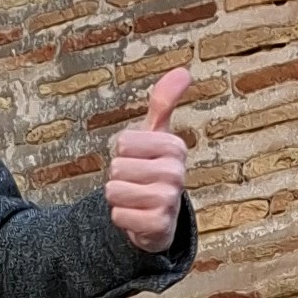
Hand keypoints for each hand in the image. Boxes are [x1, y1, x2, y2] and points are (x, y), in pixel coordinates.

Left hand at [104, 64, 190, 248]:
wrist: (159, 217)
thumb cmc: (152, 168)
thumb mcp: (156, 134)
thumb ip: (164, 102)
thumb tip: (184, 71)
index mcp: (174, 147)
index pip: (123, 142)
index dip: (122, 152)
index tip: (138, 159)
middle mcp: (176, 173)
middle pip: (116, 167)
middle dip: (118, 177)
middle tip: (135, 182)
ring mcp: (169, 200)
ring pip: (114, 192)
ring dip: (117, 198)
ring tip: (135, 199)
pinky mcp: (159, 226)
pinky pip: (118, 216)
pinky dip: (121, 218)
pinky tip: (136, 217)